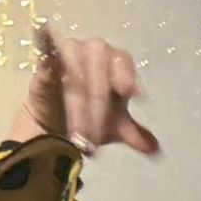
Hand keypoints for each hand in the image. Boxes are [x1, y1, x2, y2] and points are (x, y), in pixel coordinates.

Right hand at [7, 29, 158, 157]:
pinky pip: (47, 56)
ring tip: (77, 133)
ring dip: (76, 102)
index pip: (123, 62)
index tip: (129, 93)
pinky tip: (50, 76)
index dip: (126, 75)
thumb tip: (155, 149)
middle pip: (98, 69)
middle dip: (98, 104)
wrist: (57, 121)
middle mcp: (94, 51)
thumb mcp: (115, 128)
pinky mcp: (45, 60)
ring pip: (74, 69)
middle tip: (96, 136)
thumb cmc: (91, 117)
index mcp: (116, 62)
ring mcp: (68, 51)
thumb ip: (134, 135)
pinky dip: (49, 65)